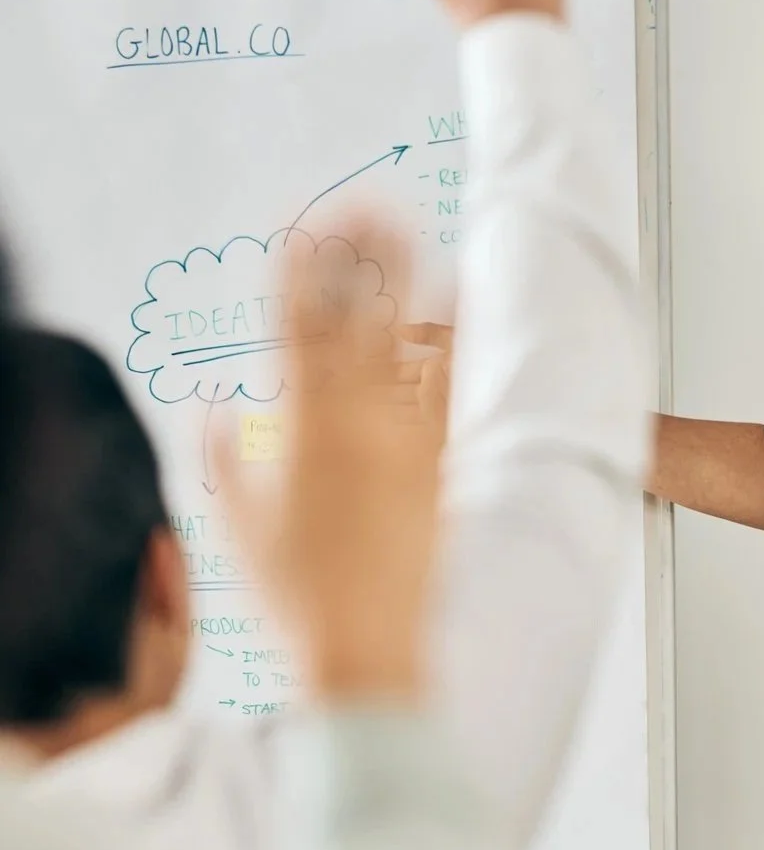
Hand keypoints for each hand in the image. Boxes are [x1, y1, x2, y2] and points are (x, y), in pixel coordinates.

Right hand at [214, 222, 444, 703]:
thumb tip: (218, 408)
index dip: (297, 273)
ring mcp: (403, 439)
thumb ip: (225, 459)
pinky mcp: (439, 461)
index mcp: (298, 432)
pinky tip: (459, 289)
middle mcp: (354, 424)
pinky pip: (448, 383)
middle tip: (365, 202)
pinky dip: (452, 332)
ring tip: (408, 225)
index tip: (300, 228)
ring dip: (402, 276)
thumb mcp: (239, 527)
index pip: (294, 331)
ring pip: (401, 339)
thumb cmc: (294, 596)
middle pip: (352, 319)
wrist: (367, 647)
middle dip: (356, 256)